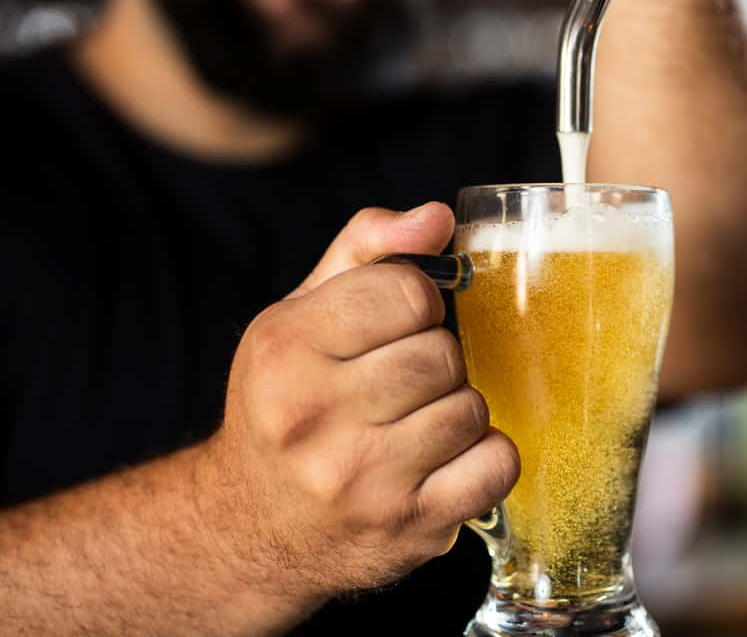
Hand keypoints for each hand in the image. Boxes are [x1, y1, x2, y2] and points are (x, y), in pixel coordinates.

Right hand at [197, 203, 518, 603]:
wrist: (250, 526)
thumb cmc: (288, 401)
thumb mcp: (301, 313)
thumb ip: (367, 249)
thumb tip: (439, 218)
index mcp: (286, 349)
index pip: (407, 293)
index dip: (417, 303)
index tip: (398, 325)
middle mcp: (312, 416)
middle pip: (442, 353)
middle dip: (436, 359)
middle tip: (404, 381)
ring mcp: (361, 480)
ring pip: (471, 408)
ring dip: (457, 409)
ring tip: (417, 423)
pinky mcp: (407, 527)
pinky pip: (496, 466)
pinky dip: (487, 457)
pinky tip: (446, 459)